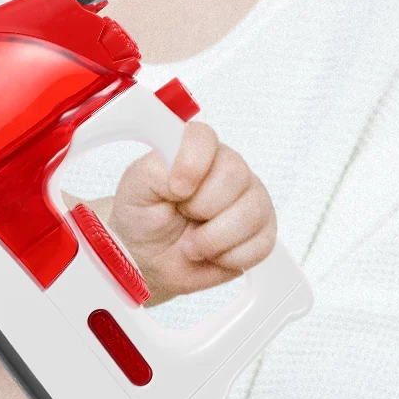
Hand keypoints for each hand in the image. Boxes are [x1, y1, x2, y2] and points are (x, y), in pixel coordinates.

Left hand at [109, 122, 275, 302]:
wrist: (152, 261)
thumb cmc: (144, 220)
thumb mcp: (135, 192)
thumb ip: (153, 171)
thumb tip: (179, 171)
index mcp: (194, 151)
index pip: (203, 137)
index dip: (192, 163)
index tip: (175, 190)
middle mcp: (228, 168)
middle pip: (234, 173)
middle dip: (201, 206)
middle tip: (182, 216)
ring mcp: (250, 199)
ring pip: (251, 212)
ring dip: (212, 238)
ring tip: (191, 244)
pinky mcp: (263, 232)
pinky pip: (260, 244)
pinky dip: (228, 258)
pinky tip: (211, 254)